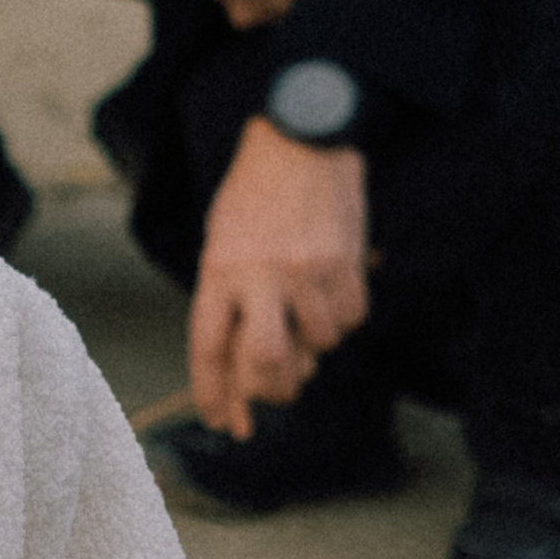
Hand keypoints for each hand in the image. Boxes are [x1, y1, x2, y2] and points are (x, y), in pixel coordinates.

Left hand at [187, 116, 370, 437]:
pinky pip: (350, 319)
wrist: (303, 136)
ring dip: (313, 348)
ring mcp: (307, 270)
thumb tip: (251, 364)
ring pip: (317, 345)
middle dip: (270, 389)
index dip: (214, 393)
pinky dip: (341, 322)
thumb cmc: (255, 194)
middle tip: (276, 391)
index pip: (209, 348)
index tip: (222, 422)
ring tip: (304, 321)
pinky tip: (330, 300)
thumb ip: (229, 300)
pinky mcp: (346, 261)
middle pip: (265, 362)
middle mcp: (261, 275)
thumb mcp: (222, 242)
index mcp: (219, 270)